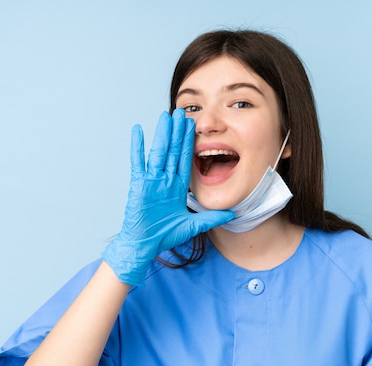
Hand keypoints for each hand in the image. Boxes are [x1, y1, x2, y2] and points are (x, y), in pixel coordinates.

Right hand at [102, 109, 233, 285]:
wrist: (144, 246)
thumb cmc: (164, 236)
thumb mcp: (194, 225)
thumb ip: (212, 218)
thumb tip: (233, 214)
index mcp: (177, 187)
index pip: (185, 159)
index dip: (189, 143)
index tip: (193, 127)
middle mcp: (164, 180)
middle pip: (172, 151)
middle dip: (178, 132)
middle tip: (182, 113)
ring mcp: (151, 181)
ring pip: (158, 151)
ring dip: (162, 134)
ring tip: (166, 116)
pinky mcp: (138, 185)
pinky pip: (138, 162)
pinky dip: (137, 146)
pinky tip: (138, 130)